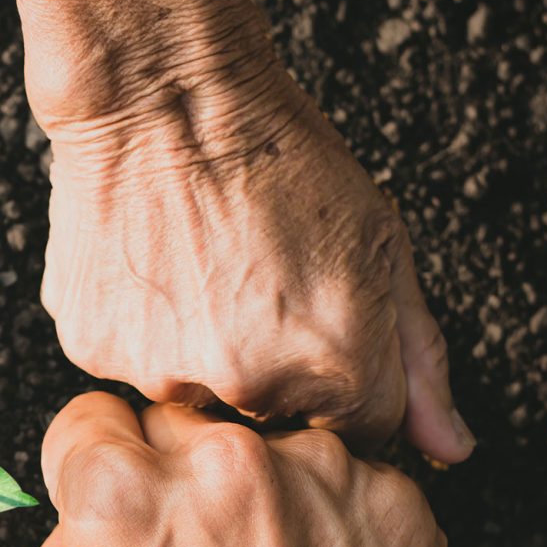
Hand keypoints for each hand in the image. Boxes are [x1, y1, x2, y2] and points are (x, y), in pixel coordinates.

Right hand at [0, 395, 510, 546]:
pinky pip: (341, 481)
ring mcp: (318, 475)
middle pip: (176, 421)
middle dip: (172, 473)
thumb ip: (48, 542)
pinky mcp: (393, 501)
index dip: (94, 466)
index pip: (90, 417)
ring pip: (264, 445)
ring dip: (254, 492)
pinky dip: (326, 521)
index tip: (117, 504)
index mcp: (122, 488)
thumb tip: (79, 499)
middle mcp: (221, 461)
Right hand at [12, 0, 474, 461]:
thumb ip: (418, 361)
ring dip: (200, 355)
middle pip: (267, 422)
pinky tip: (155, 271)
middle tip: (254, 289)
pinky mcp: (97, 350)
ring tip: (200, 273)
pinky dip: (143, 331)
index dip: (339, 385)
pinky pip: (131, 365)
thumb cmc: (278, 157)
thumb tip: (449, 449)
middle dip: (268, 375)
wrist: (166, 97)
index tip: (317, 333)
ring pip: (193, 396)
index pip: (353, 434)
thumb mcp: (382, 248)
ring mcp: (164, 373)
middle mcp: (247, 386)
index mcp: (335, 369)